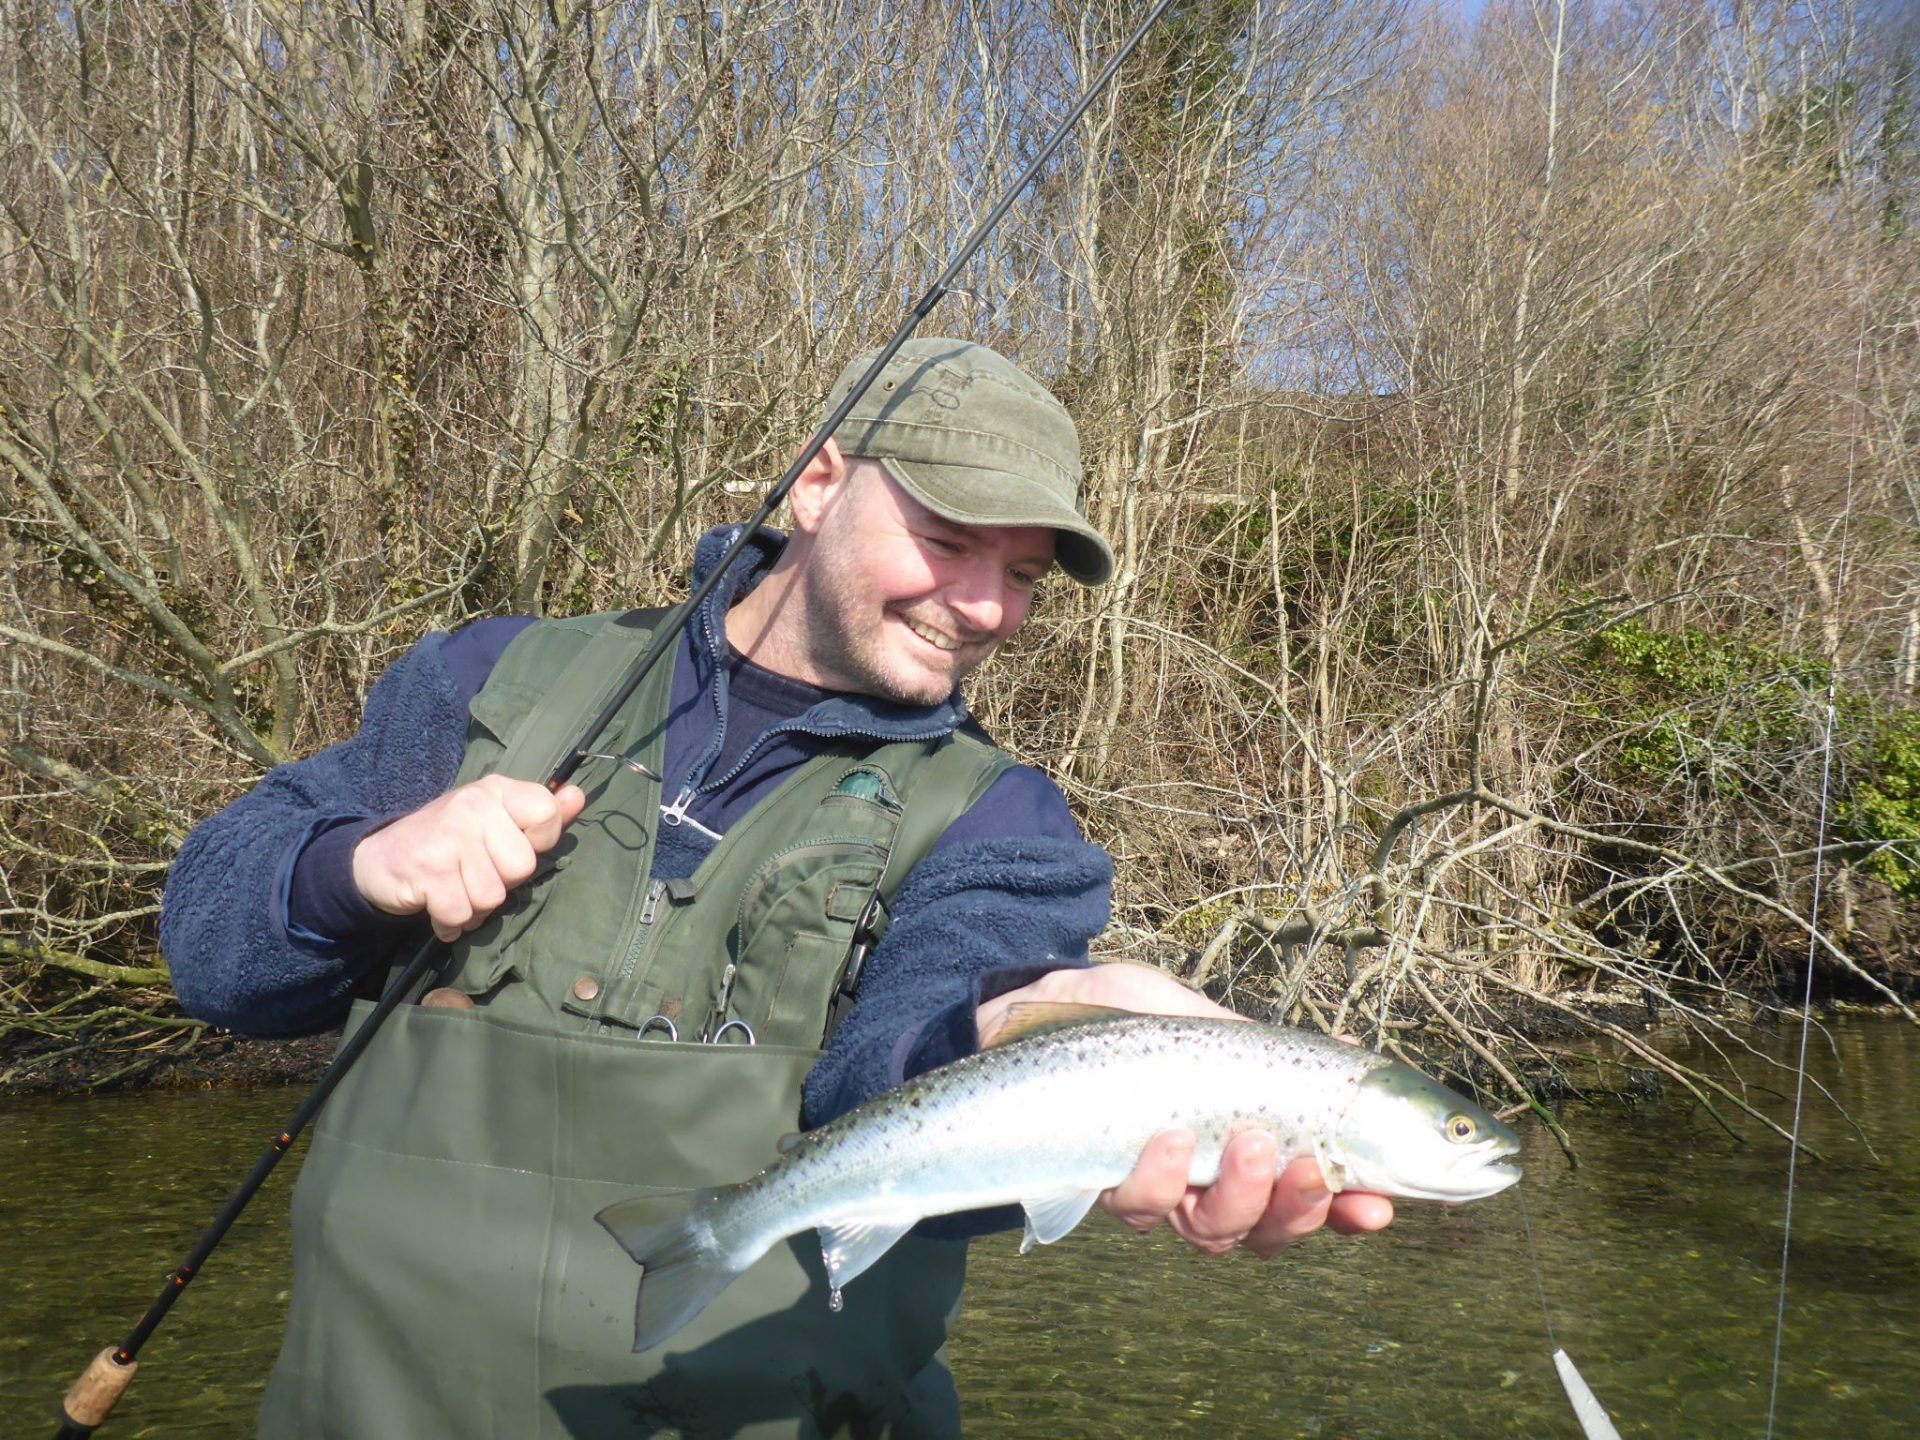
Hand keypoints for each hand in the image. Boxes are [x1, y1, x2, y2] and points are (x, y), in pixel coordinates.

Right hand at [352, 776, 586, 941]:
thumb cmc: (449, 844)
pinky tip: (436, 906)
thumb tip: (578, 796)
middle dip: (500, 883)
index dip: (535, 844)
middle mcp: (473, 805)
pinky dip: (450, 922)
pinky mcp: (427, 869)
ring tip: (453, 889)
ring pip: (492, 897)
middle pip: (522, 868)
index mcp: (497, 790)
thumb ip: (541, 814)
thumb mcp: (495, 822)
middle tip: (471, 873)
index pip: (547, 815)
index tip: (506, 847)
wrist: (377, 860)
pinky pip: (462, 914)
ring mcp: (449, 835)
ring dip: (473, 907)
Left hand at [976, 962, 1394, 1256]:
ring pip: (1213, 1232)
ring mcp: (1158, 1186)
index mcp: (1245, 1141)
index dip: (1348, 1213)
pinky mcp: (1105, 1184)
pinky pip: (1143, 1207)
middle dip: (1298, 1210)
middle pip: (1267, 1231)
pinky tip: (1167, 1137)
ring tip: (1246, 1141)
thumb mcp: (1206, 1020)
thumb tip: (1349, 1053)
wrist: (1042, 1001)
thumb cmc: (1128, 1012)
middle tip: (1309, 1166)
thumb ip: (1265, 1049)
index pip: (1310, 1195)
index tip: (1379, 1206)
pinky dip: (1161, 1178)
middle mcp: (1205, 1178)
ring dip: (1240, 1196)